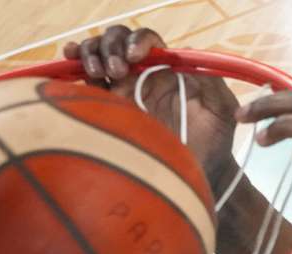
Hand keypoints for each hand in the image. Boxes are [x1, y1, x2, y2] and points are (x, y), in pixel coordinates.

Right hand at [63, 26, 239, 192]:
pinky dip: (74, 71)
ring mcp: (123, 91)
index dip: (138, 40)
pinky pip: (86, 85)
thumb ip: (210, 80)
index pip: (147, 40)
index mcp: (168, 69)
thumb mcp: (222, 107)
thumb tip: (185, 57)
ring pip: (97, 55)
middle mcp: (143, 75)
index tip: (135, 57)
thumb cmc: (215, 141)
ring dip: (91, 54)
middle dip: (110, 45)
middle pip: (116, 41)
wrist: (198, 175)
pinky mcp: (108, 111)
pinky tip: (69, 67)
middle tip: (116, 70)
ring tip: (98, 72)